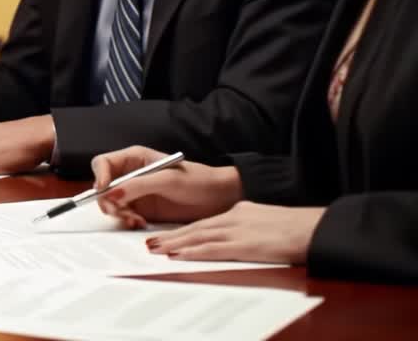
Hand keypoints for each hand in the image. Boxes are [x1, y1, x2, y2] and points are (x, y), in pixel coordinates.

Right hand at [91, 145, 242, 227]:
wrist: (217, 199)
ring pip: (110, 203)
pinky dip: (127, 221)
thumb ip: (137, 186)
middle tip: (119, 211)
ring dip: (118, 213)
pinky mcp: (141, 209)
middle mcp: (130, 174)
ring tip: (135, 220)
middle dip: (107, 200)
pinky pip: (123, 216)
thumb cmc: (197, 181)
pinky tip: (140, 223)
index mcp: (134, 159)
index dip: (99, 176)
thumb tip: (111, 194)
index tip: (104, 190)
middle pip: (103, 186)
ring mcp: (134, 193)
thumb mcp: (167, 180)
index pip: (103, 163)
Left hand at [145, 202, 325, 264]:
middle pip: (195, 228)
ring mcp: (238, 231)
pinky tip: (178, 255)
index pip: (205, 222)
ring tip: (154, 249)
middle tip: (150, 242)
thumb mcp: (267, 219)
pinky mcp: (245, 245)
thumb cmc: (298, 226)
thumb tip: (239, 235)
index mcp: (240, 211)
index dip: (184, 230)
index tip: (167, 236)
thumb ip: (249, 224)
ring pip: (197, 237)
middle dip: (171, 236)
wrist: (316, 227)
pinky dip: (192, 251)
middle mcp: (234, 218)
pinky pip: (212, 249)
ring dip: (174, 244)